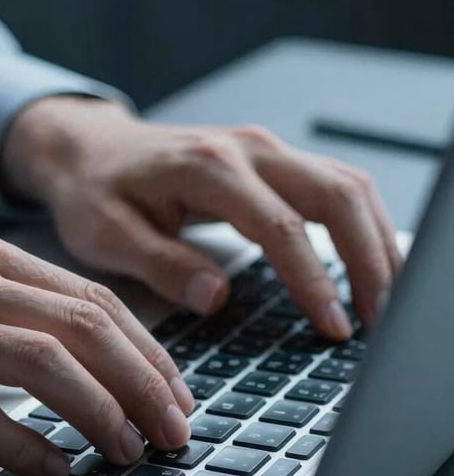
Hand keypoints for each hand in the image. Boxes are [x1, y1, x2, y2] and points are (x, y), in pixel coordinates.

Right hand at [0, 232, 194, 475]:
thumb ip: (12, 309)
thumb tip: (89, 359)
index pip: (92, 300)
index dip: (147, 351)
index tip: (176, 395)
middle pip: (83, 327)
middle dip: (142, 384)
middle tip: (174, 431)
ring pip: (41, 363)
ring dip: (98, 413)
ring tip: (127, 452)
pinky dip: (23, 445)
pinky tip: (51, 469)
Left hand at [1, 97, 402, 338]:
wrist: (88, 151)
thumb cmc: (93, 191)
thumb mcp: (107, 234)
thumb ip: (162, 263)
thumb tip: (216, 297)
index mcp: (206, 167)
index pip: (280, 227)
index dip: (313, 280)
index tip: (332, 326)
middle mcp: (247, 149)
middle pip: (337, 195)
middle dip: (370, 260)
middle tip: (380, 320)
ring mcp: (263, 150)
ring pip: (346, 186)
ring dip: (375, 241)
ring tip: (386, 298)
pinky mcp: (269, 162)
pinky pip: (331, 187)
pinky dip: (358, 225)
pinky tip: (365, 263)